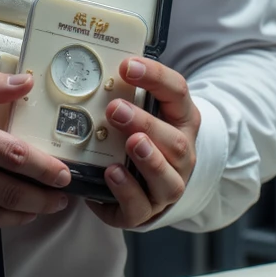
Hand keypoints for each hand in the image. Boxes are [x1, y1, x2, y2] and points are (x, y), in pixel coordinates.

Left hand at [87, 58, 200, 229]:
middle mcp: (182, 155)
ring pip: (167, 178)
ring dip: (148, 160)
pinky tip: (111, 174)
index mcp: (182, 120)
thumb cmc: (144, 138)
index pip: (177, 92)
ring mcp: (168, 186)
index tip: (127, 65)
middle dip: (145, 124)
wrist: (153, 185)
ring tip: (130, 143)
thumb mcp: (144, 111)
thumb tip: (94, 71)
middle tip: (116, 109)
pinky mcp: (146, 211)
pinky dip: (126, 191)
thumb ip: (127, 94)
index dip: (154, 77)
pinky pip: (140, 207)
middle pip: (174, 140)